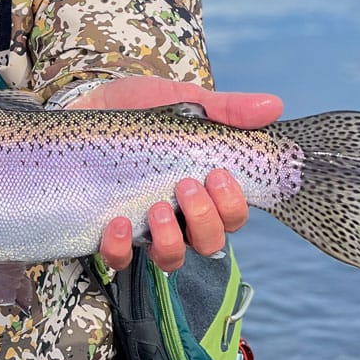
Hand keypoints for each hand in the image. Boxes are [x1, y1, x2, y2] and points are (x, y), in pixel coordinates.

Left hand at [75, 75, 282, 271]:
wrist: (87, 101)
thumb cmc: (141, 107)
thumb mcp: (184, 101)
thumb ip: (226, 109)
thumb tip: (273, 106)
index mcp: (202, 188)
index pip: (233, 216)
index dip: (233, 206)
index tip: (219, 175)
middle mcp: (179, 214)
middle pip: (210, 243)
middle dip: (205, 220)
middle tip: (186, 185)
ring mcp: (144, 226)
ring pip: (171, 259)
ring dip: (171, 240)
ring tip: (156, 208)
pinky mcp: (107, 230)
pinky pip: (119, 258)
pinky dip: (121, 247)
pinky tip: (117, 221)